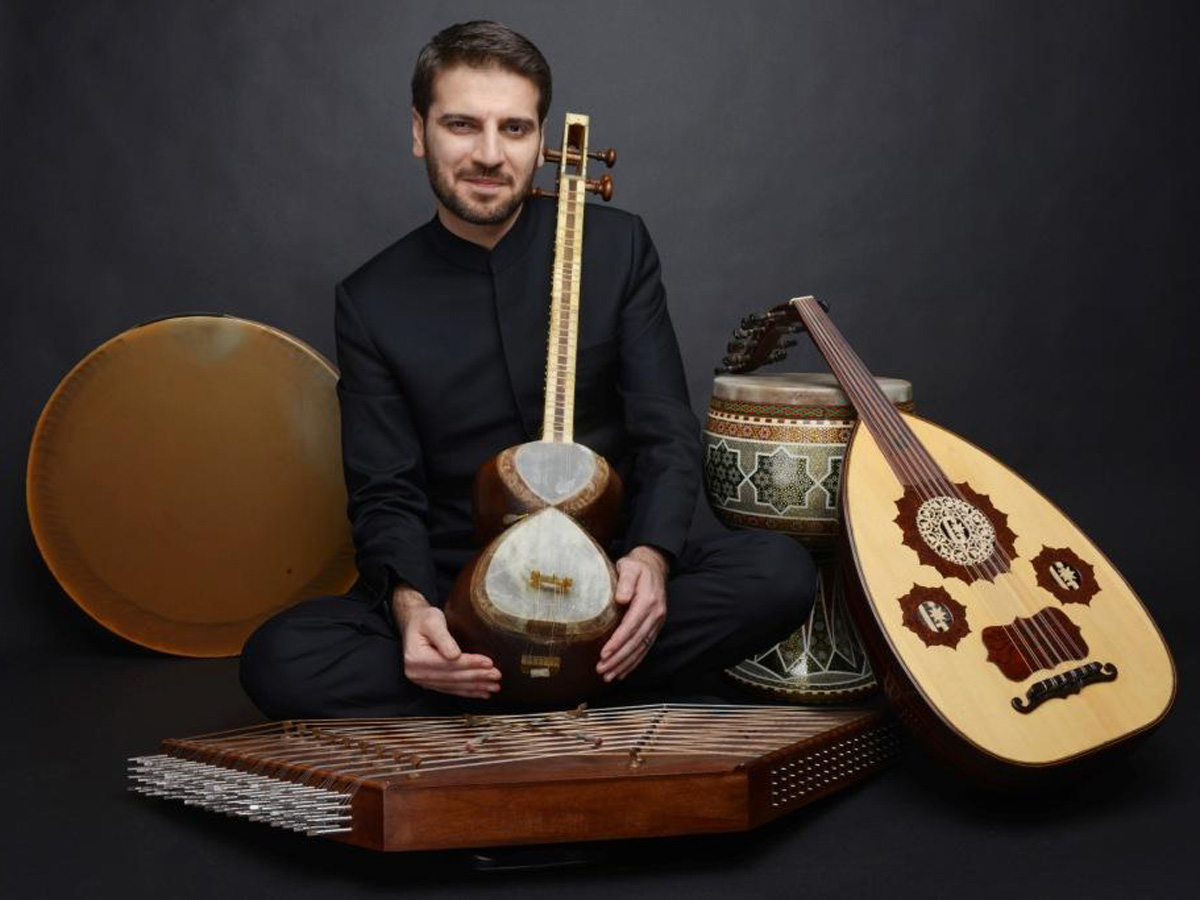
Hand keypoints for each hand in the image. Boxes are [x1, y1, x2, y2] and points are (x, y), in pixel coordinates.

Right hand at [392, 588, 500, 698]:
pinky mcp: (429, 683)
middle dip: (477, 677)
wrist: (413, 623)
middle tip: (497, 676)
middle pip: (453, 677)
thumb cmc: (424, 619)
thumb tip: (454, 655)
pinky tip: (481, 692)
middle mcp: (417, 673)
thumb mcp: (433, 621)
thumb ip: (443, 638)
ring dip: (475, 687)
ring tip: (493, 687)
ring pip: (454, 686)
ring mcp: (422, 680)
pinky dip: (467, 691)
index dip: (470, 663)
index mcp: (417, 658)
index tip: (489, 663)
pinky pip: (450, 689)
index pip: (449, 664)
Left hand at [597, 545, 667, 681]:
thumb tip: (621, 599)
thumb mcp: (629, 566)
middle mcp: (656, 614)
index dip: (617, 642)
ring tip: (608, 676)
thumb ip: (625, 581)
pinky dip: (634, 662)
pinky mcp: (655, 627)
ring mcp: (657, 622)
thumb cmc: (637, 566)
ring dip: (625, 664)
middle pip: (636, 642)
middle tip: (602, 670)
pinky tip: (622, 672)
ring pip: (641, 648)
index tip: (604, 654)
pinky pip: (645, 648)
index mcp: (648, 601)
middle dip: (618, 659)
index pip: (631, 626)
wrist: (654, 565)